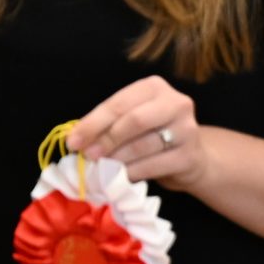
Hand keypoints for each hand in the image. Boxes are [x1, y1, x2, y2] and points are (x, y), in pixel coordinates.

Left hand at [70, 76, 211, 191]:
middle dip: (105, 139)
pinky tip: (119, 176)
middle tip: (87, 155)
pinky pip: (152, 166)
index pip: (119, 103)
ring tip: (101, 167)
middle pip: (133, 120)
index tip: (73, 141)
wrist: (190, 157)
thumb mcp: (131, 119)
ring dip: (116, 159)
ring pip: (142, 145)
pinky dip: (131, 172)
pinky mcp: (189, 157)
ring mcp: (187, 130)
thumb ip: (107, 123)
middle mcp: (176, 103)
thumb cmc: (152, 133)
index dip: (93, 123)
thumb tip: (76, 138)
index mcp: (155, 87)